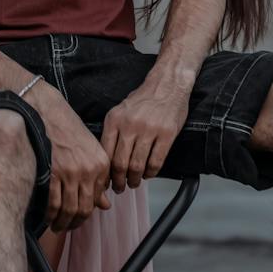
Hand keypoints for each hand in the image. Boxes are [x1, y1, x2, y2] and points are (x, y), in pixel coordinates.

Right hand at [31, 87, 110, 231]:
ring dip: (62, 223)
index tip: (78, 217)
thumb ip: (97, 178)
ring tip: (56, 226)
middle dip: (74, 222)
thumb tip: (105, 205)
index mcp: (101, 164)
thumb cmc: (67, 129)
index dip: (86, 213)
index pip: (97, 199)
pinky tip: (47, 217)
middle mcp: (89, 170)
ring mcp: (71, 172)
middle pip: (84, 209)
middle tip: (65, 227)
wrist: (47, 112)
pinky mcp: (53, 173)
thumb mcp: (89, 150)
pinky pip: (54, 204)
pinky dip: (50, 215)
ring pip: (69, 210)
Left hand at [100, 77, 190, 191]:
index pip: (105, 154)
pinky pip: (156, 161)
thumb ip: (112, 133)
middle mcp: (130, 125)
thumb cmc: (144, 100)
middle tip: (120, 187)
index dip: (105, 173)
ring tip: (135, 182)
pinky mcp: (167, 133)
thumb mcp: (120, 111)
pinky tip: (149, 173)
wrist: (168, 83)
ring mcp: (150, 129)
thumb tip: (105, 162)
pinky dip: (151, 172)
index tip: (106, 182)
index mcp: (115, 120)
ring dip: (135, 179)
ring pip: (138, 165)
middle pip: (120, 163)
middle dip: (119, 181)